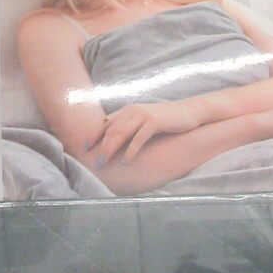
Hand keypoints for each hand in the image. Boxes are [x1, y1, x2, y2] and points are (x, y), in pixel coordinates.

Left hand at [85, 101, 199, 166]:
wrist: (187, 111)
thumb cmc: (164, 119)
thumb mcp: (143, 120)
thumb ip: (129, 125)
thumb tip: (114, 141)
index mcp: (127, 110)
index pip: (105, 122)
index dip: (93, 135)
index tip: (84, 148)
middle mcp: (132, 110)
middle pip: (111, 130)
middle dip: (100, 146)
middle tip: (95, 162)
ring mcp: (143, 115)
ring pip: (121, 133)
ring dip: (110, 149)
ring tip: (104, 162)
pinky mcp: (154, 122)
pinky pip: (138, 139)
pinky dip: (130, 151)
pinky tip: (125, 161)